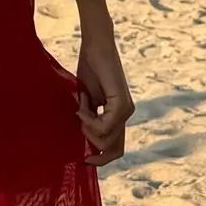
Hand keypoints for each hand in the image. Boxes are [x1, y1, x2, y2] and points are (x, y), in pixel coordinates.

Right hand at [73, 15, 132, 164]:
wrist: (95, 46)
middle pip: (114, 150)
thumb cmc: (89, 68)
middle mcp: (126, 115)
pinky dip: (89, 119)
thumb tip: (81, 141)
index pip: (115, 148)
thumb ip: (89, 119)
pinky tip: (83, 103)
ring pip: (106, 139)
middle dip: (92, 145)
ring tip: (81, 105)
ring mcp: (126, 110)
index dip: (100, 158)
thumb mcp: (87, 100)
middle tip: (79, 120)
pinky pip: (104, 126)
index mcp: (118, 115)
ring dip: (87, 127)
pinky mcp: (122, 103)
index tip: (82, 158)